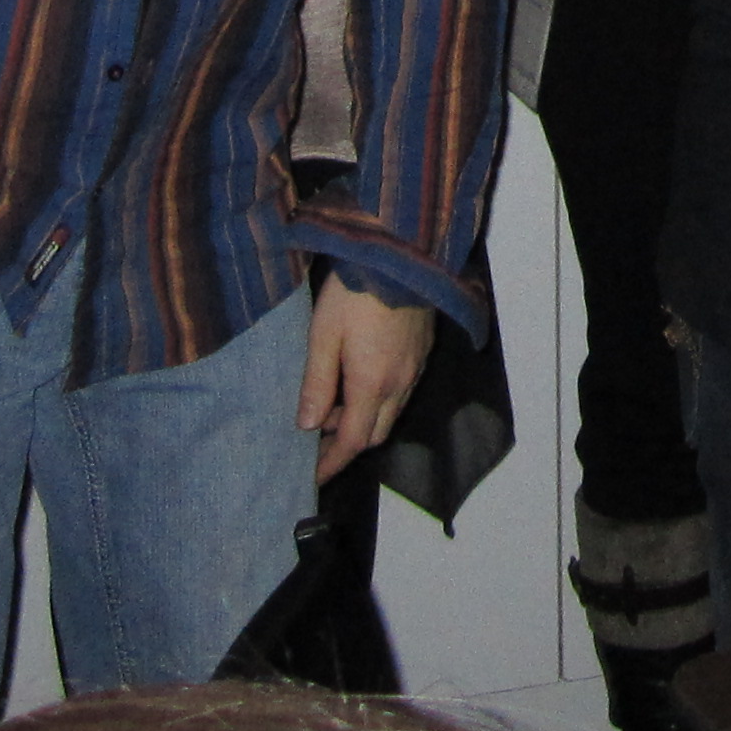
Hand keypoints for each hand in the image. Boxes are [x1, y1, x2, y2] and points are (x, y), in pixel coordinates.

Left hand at [301, 279, 435, 479]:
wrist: (401, 253)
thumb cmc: (355, 292)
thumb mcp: (323, 335)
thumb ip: (316, 382)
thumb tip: (307, 425)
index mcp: (373, 384)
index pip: (353, 441)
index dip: (332, 463)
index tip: (313, 477)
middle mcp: (400, 383)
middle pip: (375, 433)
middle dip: (347, 443)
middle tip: (317, 436)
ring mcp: (416, 367)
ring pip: (391, 412)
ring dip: (363, 419)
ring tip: (332, 402)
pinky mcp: (423, 349)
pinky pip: (402, 390)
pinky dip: (380, 399)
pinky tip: (359, 377)